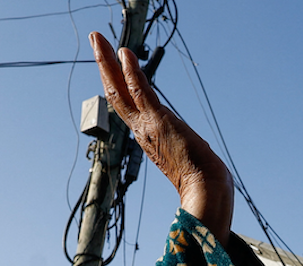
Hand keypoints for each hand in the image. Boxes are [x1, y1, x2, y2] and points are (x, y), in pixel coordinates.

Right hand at [90, 32, 233, 243]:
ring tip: (97, 39)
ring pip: (120, 89)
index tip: (112, 67)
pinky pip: (140, 91)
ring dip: (107, 62)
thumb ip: (187, 153)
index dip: (118, 85)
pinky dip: (131, 71)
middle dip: (104, 67)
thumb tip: (202, 160)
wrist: (207, 190)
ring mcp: (147, 126)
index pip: (128, 107)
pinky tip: (125, 53)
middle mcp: (142, 131)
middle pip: (115, 94)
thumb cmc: (203, 180)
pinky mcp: (158, 121)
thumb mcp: (190, 159)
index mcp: (148, 138)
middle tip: (94, 42)